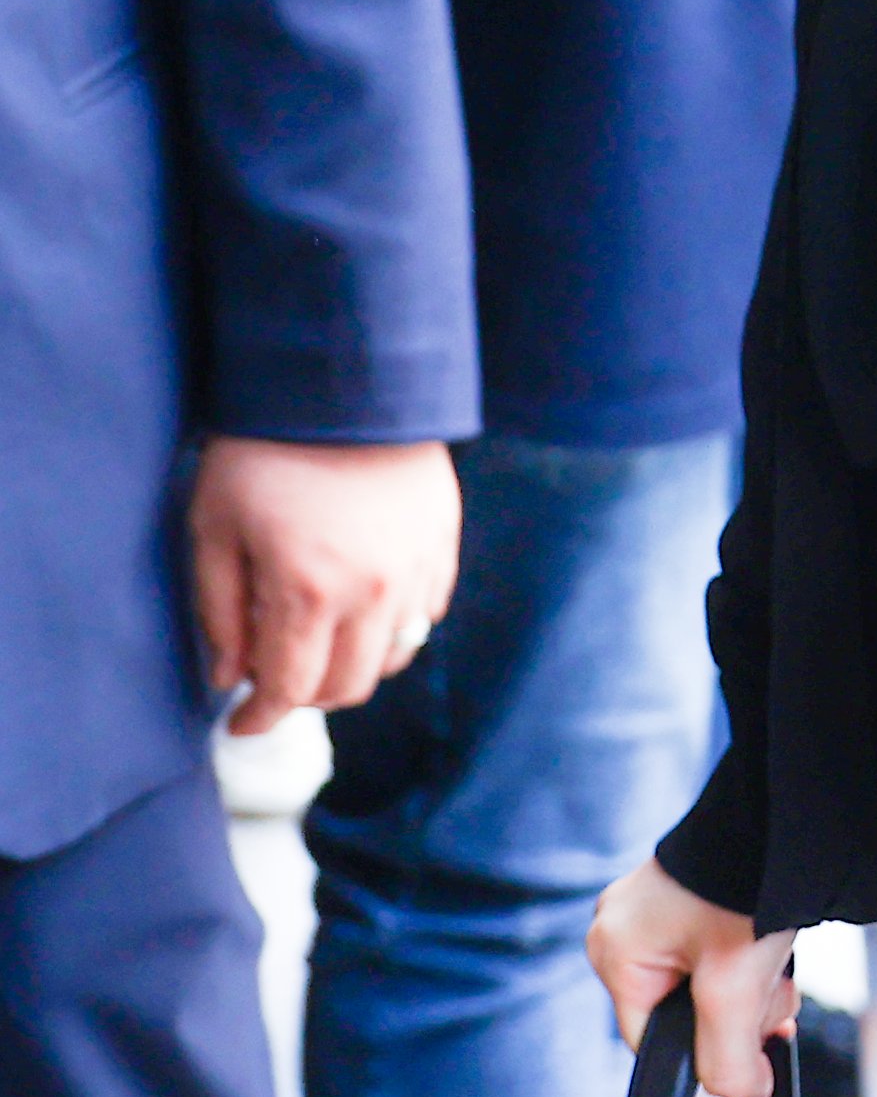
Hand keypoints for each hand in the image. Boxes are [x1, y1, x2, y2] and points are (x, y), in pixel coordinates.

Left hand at [191, 435, 459, 734]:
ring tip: (322, 640)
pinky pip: (427, 613)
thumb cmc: (263, 449)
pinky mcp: (442, 539)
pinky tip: (364, 604)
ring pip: (393, 656)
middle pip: (346, 686)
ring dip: (353, 664)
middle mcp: (371, 592)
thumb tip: (228, 676)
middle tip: (276, 674)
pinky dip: (395, 625)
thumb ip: (219, 611)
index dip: (259, 716)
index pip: (288, 689)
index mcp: (308, 592)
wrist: (341, 375)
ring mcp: (415, 566)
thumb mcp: (214, 526)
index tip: (240, 721)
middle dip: (305, 695)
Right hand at [589, 856, 798, 1096]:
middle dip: (736, 1014)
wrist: (783, 815)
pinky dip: (746, 957)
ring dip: (748, 986)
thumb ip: (729, 1065)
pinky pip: (713, 952)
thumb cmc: (744, 887)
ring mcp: (654, 906)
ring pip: (706, 986)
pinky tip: (770, 944)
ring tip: (773, 959)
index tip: (750, 1041)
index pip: (652, 1044)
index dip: (706, 1052)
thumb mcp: (733, 992)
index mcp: (613, 950)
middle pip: (683, 1015)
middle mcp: (623, 925)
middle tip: (767, 990)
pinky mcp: (687, 894)